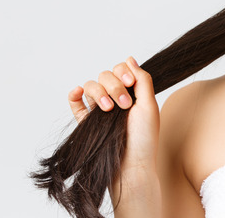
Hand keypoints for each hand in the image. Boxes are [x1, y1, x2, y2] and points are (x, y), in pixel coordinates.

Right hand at [68, 57, 159, 173]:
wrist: (130, 166)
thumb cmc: (144, 139)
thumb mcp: (149, 105)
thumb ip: (142, 79)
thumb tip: (129, 59)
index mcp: (132, 93)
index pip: (121, 69)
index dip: (123, 72)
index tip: (130, 85)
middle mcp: (115, 98)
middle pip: (105, 75)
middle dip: (114, 85)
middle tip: (124, 104)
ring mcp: (99, 109)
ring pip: (91, 86)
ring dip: (99, 92)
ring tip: (108, 109)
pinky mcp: (86, 121)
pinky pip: (75, 102)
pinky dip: (74, 94)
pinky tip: (79, 93)